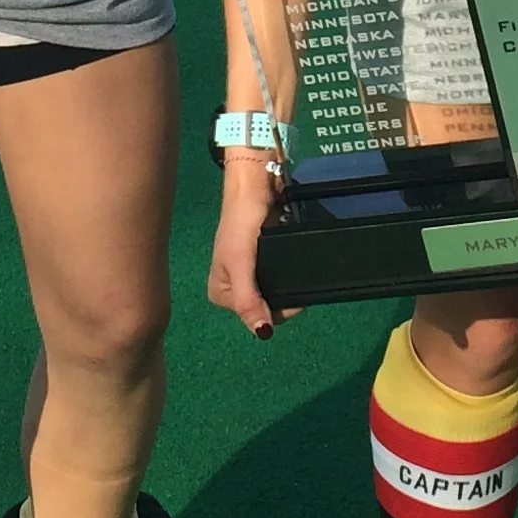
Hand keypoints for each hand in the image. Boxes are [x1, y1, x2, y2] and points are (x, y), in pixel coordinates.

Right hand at [206, 152, 296, 338]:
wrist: (255, 184)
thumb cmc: (240, 221)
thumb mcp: (240, 262)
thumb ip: (247, 299)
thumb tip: (261, 333)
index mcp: (220, 294)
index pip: (258, 317)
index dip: (279, 309)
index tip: (295, 294)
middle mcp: (234, 288)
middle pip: (269, 306)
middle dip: (285, 296)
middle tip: (297, 275)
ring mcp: (250, 274)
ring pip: (278, 291)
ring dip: (290, 283)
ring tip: (297, 266)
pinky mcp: (265, 260)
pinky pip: (283, 275)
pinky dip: (292, 271)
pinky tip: (297, 262)